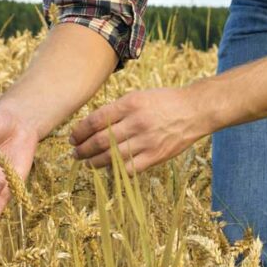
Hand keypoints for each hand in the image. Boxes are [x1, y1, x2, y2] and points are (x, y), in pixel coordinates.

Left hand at [69, 85, 210, 174]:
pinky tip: (108, 169)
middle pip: (101, 140)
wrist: (193, 110)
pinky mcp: (156, 156)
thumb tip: (91, 125)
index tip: (73, 136)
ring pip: (112, 157)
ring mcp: (147, 141)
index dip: (80, 131)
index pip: (96, 120)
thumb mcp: (137, 96)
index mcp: (130, 104)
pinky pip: (129, 168)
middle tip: (75, 152)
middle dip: (83, 148)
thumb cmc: (163, 101)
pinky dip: (116, 170)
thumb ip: (116, 110)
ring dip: (95, 162)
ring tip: (87, 162)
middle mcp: (137, 122)